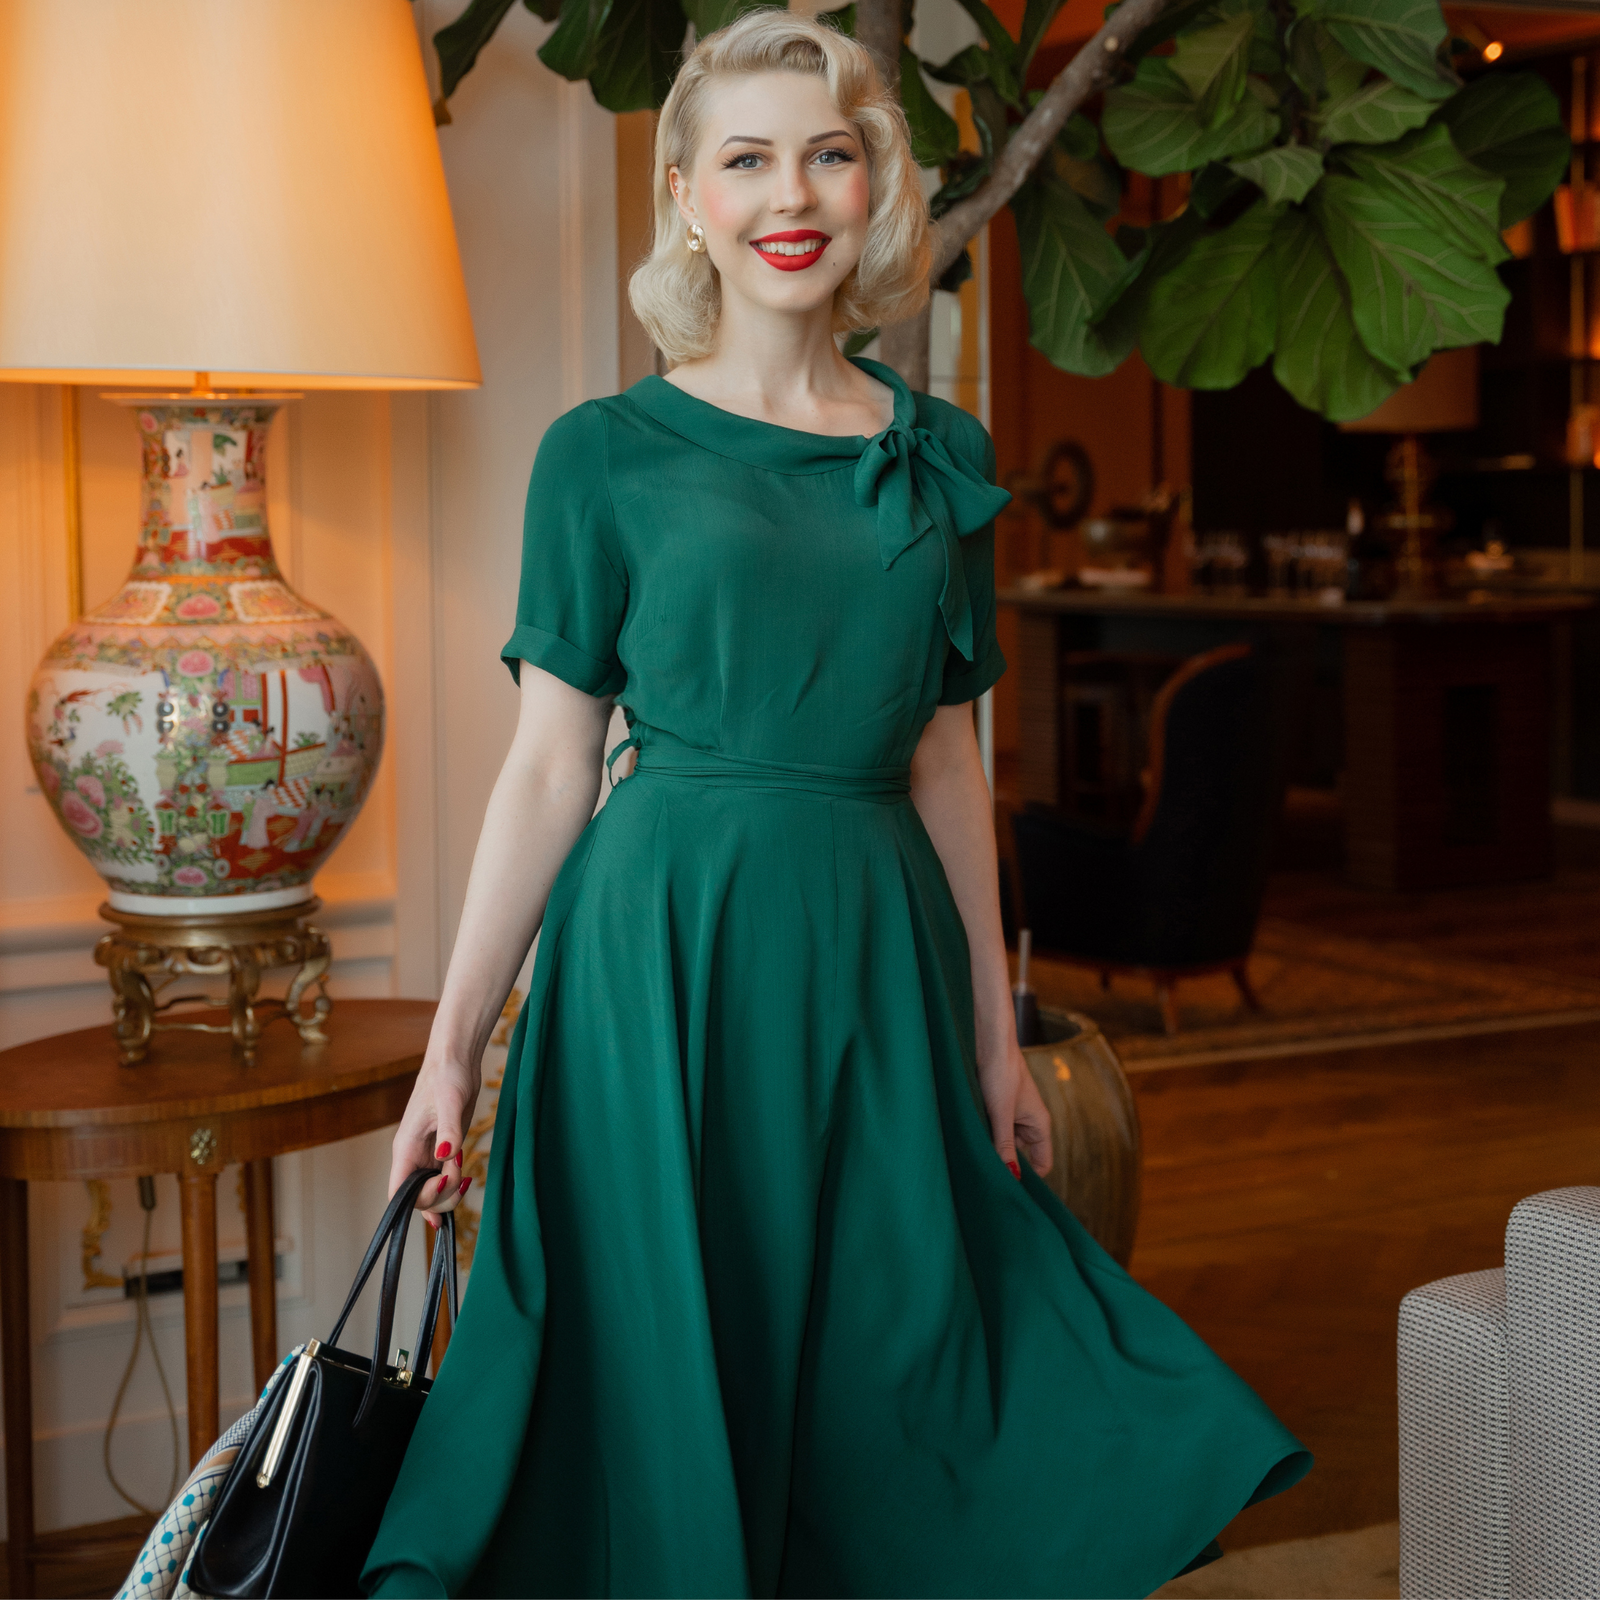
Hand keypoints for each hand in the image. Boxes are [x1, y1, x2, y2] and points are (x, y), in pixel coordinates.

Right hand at [389, 1049, 480, 1229]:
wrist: (457, 1062)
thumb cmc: (447, 1076)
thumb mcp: (451, 1102)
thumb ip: (449, 1131)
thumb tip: (445, 1156)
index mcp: (406, 1147)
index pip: (398, 1191)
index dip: (418, 1199)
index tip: (443, 1181)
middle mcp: (414, 1156)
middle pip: (418, 1198)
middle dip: (441, 1195)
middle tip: (460, 1171)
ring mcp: (428, 1155)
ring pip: (432, 1193)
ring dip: (450, 1190)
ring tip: (463, 1163)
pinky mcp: (444, 1151)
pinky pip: (443, 1180)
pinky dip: (454, 1185)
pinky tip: (465, 1181)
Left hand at [978, 1038, 1052, 1179]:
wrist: (990, 1042)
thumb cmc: (1000, 1072)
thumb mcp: (1001, 1113)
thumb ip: (1005, 1145)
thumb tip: (1011, 1177)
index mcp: (1040, 1125)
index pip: (1043, 1164)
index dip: (1029, 1178)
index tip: (1009, 1189)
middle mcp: (1029, 1122)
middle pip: (1022, 1156)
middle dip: (1007, 1165)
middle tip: (987, 1177)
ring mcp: (1014, 1115)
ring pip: (1005, 1143)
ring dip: (993, 1148)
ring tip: (975, 1155)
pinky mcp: (999, 1108)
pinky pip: (995, 1130)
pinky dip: (986, 1135)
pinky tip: (971, 1138)